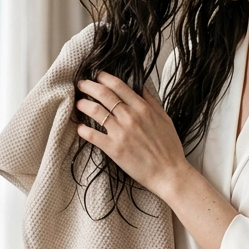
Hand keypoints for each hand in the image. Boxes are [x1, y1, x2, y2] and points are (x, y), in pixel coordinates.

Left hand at [75, 72, 187, 198]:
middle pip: (103, 94)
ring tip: (79, 104)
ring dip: (83, 104)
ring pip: (95, 111)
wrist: (169, 173)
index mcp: (143, 108)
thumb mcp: (164, 119)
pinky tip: (80, 128)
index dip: (104, 77)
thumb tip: (141, 86)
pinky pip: (92, 135)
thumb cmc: (169, 147)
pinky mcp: (113, 149)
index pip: (118, 85)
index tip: (97, 76)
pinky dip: (83, 130)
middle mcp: (130, 117)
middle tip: (81, 84)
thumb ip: (151, 102)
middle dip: (89, 86)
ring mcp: (120, 132)